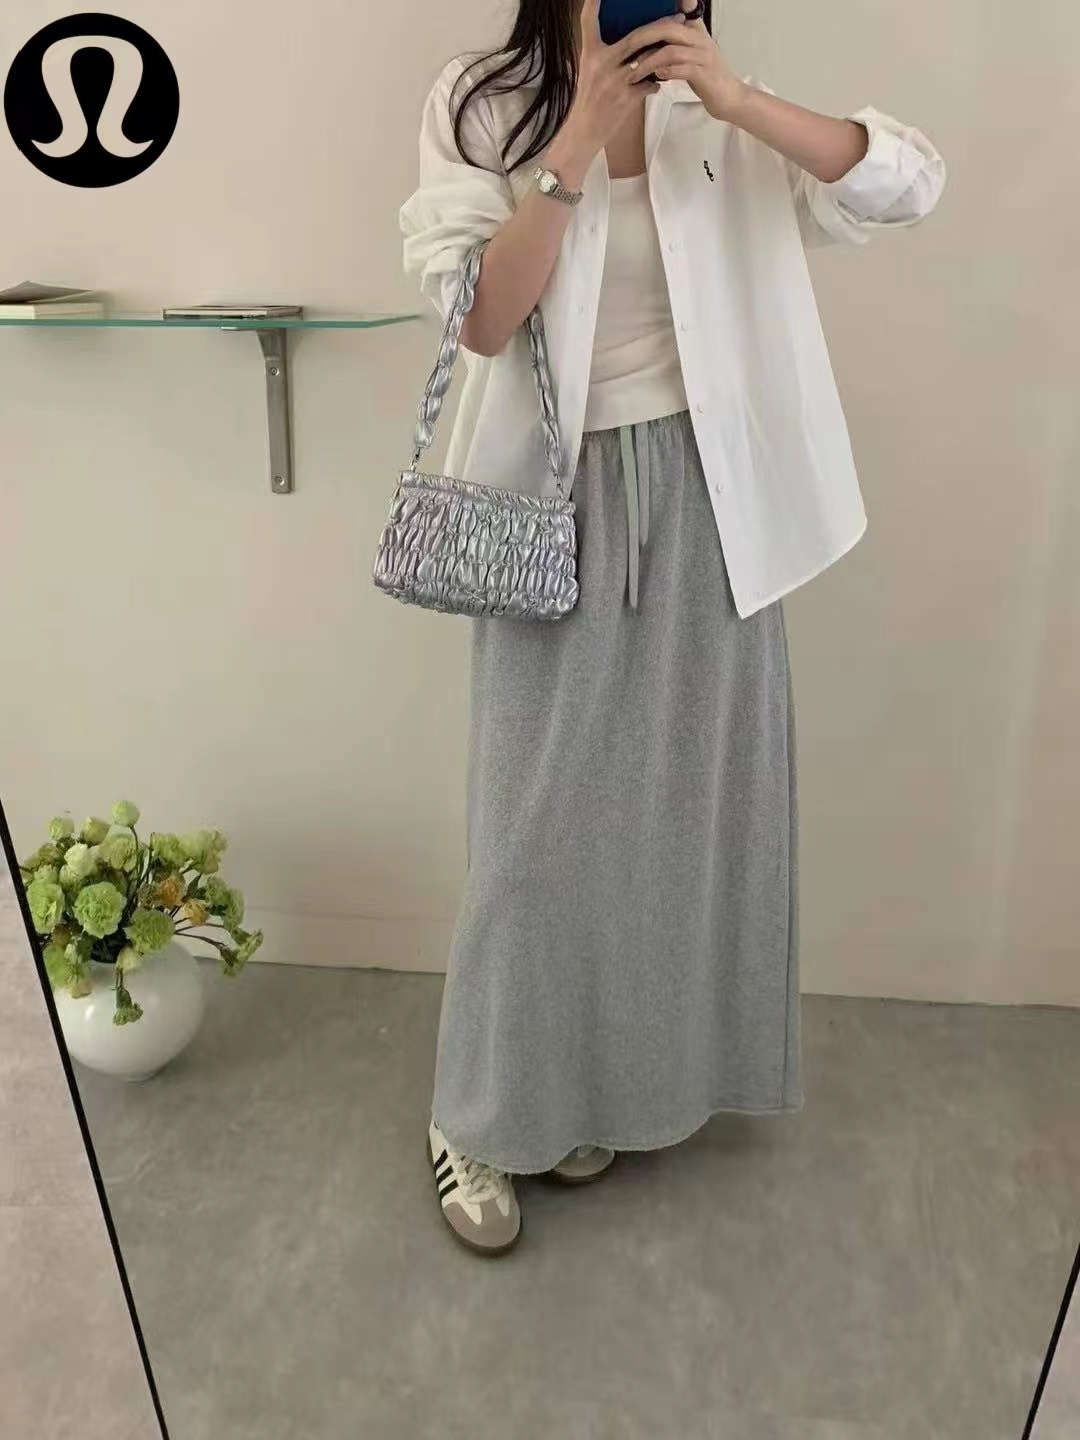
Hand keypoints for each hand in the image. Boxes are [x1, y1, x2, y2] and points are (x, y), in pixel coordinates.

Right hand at [558, 0, 679, 162]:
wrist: (584, 131)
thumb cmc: (588, 99)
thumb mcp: (588, 70)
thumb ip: (603, 54)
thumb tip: (629, 41)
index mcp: (590, 54)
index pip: (589, 21)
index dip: (593, 3)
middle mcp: (602, 64)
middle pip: (636, 37)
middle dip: (660, 26)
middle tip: (678, 18)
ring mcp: (615, 81)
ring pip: (648, 59)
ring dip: (665, 53)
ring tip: (678, 47)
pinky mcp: (626, 99)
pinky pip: (650, 85)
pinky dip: (657, 83)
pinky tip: (659, 83)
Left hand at [638, 0, 746, 121]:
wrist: (729, 97)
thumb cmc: (706, 77)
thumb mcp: (690, 55)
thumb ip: (673, 45)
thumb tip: (648, 43)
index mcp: (695, 31)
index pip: (679, 11)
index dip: (666, 9)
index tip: (642, 19)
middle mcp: (699, 39)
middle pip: (667, 29)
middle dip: (642, 39)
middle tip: (624, 51)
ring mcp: (703, 56)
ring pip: (670, 51)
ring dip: (648, 62)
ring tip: (634, 73)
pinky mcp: (704, 74)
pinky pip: (681, 70)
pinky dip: (666, 73)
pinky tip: (655, 78)